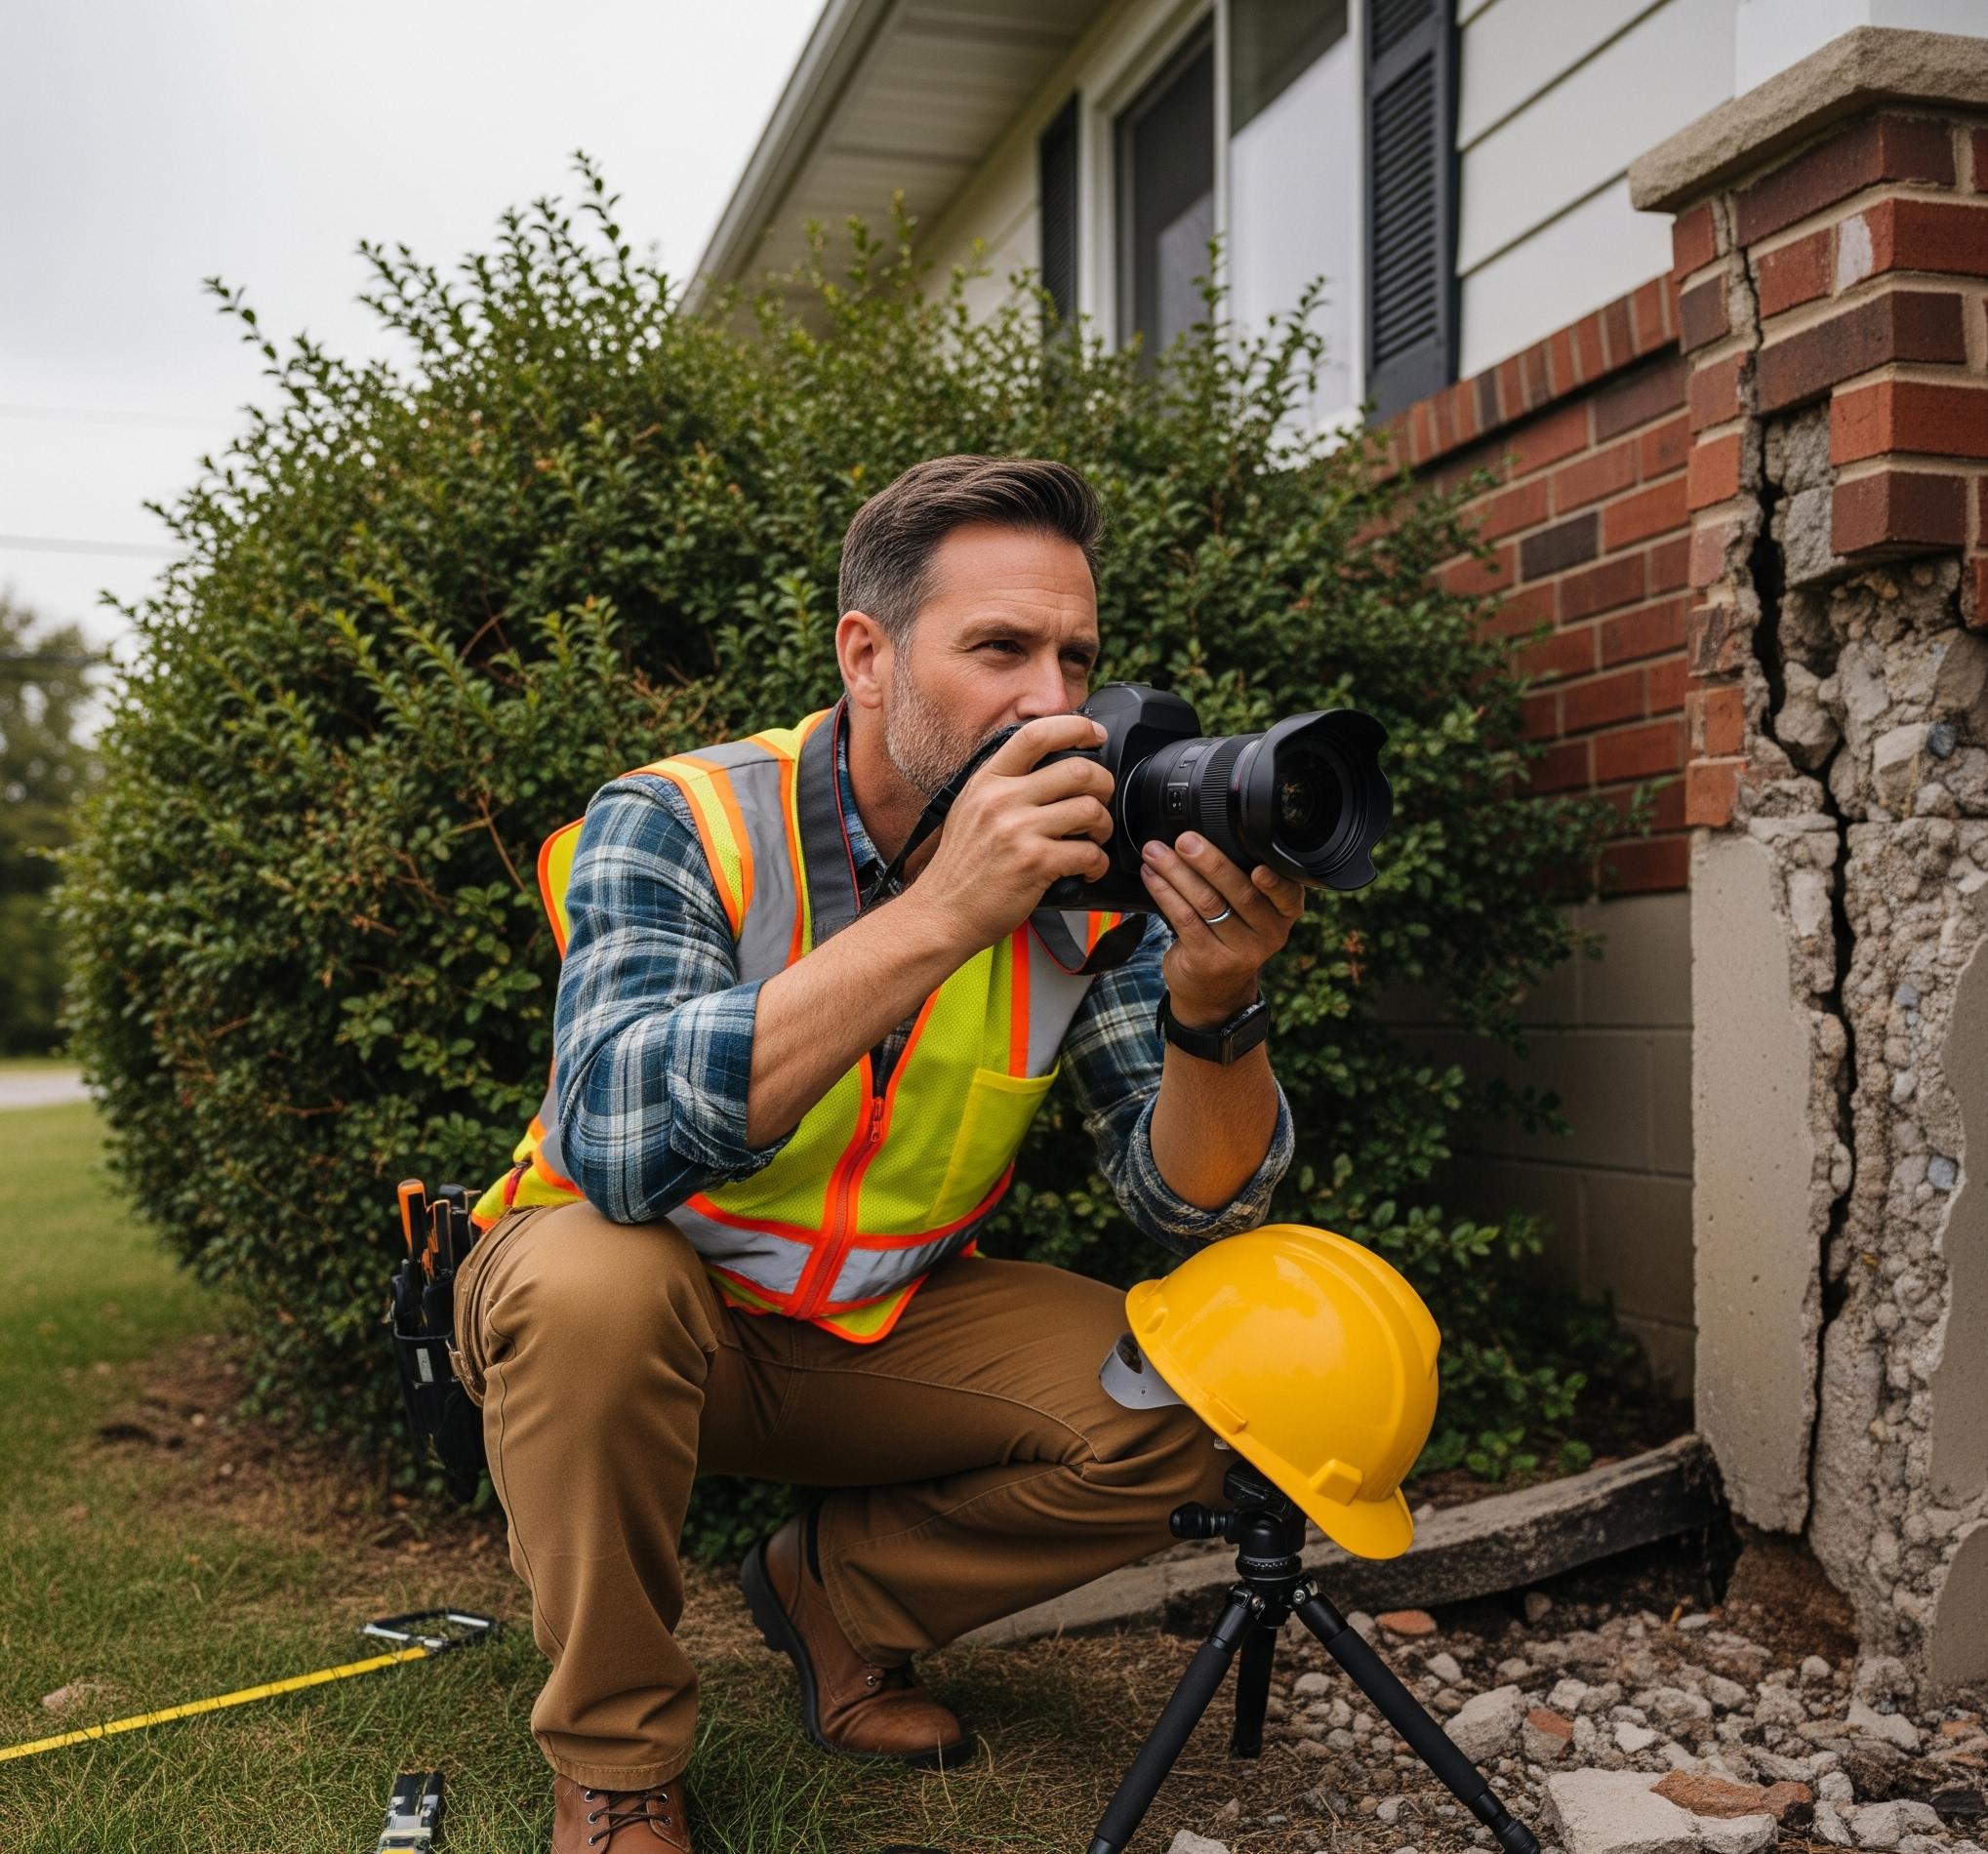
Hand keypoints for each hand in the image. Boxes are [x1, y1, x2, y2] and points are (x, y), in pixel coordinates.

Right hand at [897, 714, 1115, 956]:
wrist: (942, 913)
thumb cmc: (960, 867)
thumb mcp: (970, 809)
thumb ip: (1003, 785)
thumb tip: (1050, 766)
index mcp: (987, 781)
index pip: (1035, 734)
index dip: (1075, 728)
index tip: (1094, 735)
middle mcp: (1002, 800)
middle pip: (1078, 770)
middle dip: (1103, 785)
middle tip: (1101, 801)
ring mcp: (1019, 830)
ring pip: (1090, 810)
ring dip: (1103, 826)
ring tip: (1094, 838)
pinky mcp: (1035, 863)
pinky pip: (1089, 853)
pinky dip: (1098, 864)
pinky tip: (1088, 869)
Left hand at [1139, 833, 1303, 1026]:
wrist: (1214, 993)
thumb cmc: (1229, 938)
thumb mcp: (1249, 914)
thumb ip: (1241, 882)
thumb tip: (1203, 835)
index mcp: (1283, 915)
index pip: (1287, 896)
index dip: (1274, 882)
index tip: (1258, 866)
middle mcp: (1268, 935)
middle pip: (1240, 893)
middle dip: (1209, 862)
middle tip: (1185, 841)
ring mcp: (1239, 952)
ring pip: (1207, 903)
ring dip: (1177, 873)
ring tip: (1155, 852)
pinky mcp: (1208, 960)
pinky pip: (1184, 919)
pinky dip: (1164, 892)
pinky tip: (1151, 876)